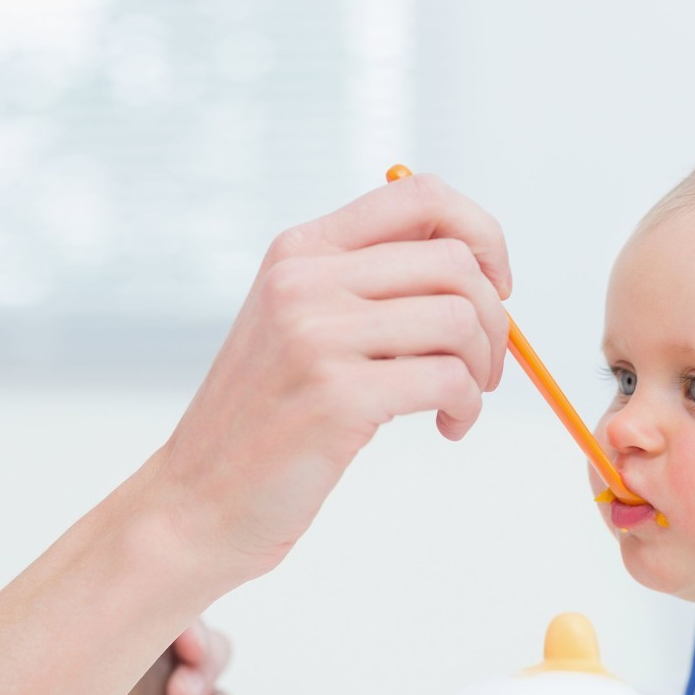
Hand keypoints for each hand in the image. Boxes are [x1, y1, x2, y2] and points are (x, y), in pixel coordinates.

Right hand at [147, 173, 511, 585]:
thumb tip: (481, 272)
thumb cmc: (267, 418)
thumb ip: (372, 286)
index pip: (419, 195)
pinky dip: (468, 407)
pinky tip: (447, 426)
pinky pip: (450, 380)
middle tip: (484, 366)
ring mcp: (317, 336)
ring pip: (460, 319)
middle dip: (493, 319)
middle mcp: (305, 280)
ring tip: (461, 400)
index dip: (481, 233)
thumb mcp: (302, 324)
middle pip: (455, 261)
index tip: (495, 285)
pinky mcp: (337, 397)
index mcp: (301, 249)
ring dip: (484, 368)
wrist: (199, 500)